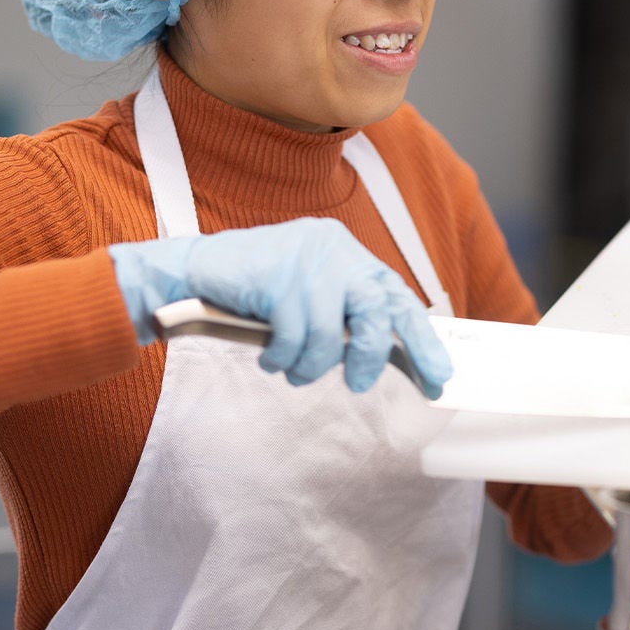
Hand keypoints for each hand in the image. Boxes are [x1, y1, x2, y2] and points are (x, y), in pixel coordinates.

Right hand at [107, 218, 452, 397]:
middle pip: (376, 309)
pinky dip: (282, 357)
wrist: (191, 276)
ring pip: (328, 332)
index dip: (422, 339)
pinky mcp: (277, 274)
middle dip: (369, 355)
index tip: (439, 377)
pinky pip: (293, 335)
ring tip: (291, 368)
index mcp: (346, 252)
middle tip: (357, 382)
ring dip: (309, 364)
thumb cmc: (254, 294)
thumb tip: (389, 356)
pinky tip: (269, 356)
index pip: (397, 296)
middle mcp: (332, 247)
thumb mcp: (309, 300)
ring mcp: (304, 259)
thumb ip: (345, 317)